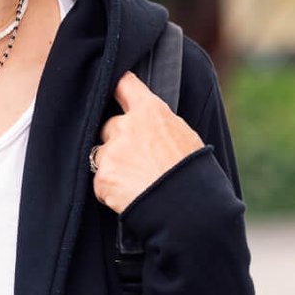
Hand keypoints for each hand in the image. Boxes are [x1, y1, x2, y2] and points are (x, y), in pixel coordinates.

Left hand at [90, 71, 203, 214]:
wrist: (189, 210)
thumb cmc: (194, 175)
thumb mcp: (185, 137)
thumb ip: (161, 124)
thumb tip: (152, 122)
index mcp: (150, 111)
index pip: (124, 84)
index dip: (115, 86)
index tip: (110, 89)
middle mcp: (126, 126)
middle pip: (109, 126)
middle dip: (118, 142)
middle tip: (139, 162)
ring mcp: (112, 151)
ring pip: (103, 155)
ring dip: (114, 167)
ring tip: (138, 183)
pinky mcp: (103, 176)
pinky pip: (101, 182)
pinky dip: (112, 191)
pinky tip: (132, 197)